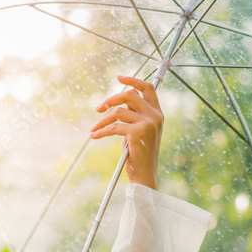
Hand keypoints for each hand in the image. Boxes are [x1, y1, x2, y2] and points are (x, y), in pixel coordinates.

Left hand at [89, 75, 163, 189]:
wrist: (144, 174)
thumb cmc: (138, 154)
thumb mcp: (138, 130)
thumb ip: (133, 114)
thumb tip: (120, 100)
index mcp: (157, 113)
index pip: (148, 88)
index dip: (133, 80)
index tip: (118, 77)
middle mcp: (155, 116)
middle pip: (129, 95)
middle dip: (110, 99)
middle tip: (98, 109)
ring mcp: (148, 123)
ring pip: (118, 112)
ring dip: (102, 120)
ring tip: (93, 129)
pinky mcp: (138, 132)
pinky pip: (114, 126)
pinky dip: (101, 131)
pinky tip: (95, 136)